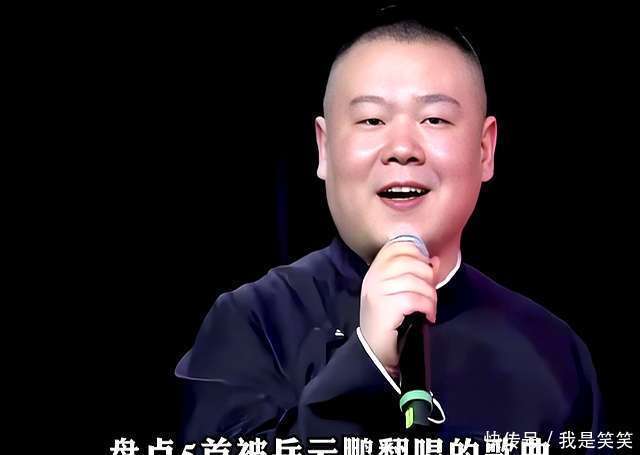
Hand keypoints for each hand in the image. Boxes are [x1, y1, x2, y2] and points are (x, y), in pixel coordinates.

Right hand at [359, 240, 439, 376]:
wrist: (375, 353)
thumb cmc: (390, 323)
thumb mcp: (400, 294)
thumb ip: (416, 275)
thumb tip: (435, 260)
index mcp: (375, 270)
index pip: (399, 246)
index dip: (418, 255)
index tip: (424, 272)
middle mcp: (373, 277)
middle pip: (411, 262)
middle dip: (428, 278)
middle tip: (429, 296)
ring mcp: (377, 291)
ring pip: (415, 281)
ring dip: (430, 296)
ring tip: (429, 309)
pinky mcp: (384, 306)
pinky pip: (414, 298)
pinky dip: (427, 307)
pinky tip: (427, 316)